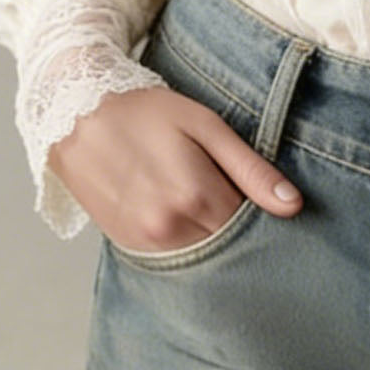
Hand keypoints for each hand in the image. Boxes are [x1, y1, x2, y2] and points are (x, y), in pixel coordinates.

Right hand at [47, 87, 302, 253]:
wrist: (76, 114)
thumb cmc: (146, 112)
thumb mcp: (206, 126)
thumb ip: (251, 169)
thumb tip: (293, 205)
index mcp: (195, 196)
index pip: (250, 226)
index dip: (262, 214)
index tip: (266, 201)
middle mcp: (169, 228)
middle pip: (226, 246)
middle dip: (241, 231)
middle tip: (238, 200)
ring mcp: (145, 242)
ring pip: (200, 257)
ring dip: (213, 238)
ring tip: (208, 203)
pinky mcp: (126, 245)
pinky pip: (172, 257)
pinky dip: (186, 243)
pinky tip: (186, 217)